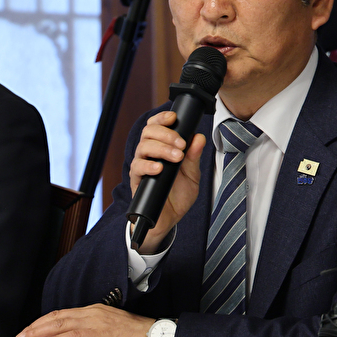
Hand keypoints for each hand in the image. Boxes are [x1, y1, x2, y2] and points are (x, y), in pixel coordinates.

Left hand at [16, 305, 155, 336]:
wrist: (153, 335)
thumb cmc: (134, 336)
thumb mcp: (107, 334)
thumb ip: (88, 336)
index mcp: (93, 312)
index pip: (62, 315)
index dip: (43, 323)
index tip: (30, 331)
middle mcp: (92, 312)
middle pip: (57, 317)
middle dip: (36, 326)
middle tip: (21, 336)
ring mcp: (96, 320)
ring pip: (61, 324)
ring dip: (40, 332)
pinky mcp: (101, 332)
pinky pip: (74, 335)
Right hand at [128, 111, 206, 252]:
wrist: (169, 219)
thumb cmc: (178, 195)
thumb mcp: (192, 175)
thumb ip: (195, 157)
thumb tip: (199, 137)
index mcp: (163, 147)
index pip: (157, 126)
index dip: (162, 118)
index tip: (174, 117)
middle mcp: (150, 154)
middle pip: (149, 132)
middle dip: (166, 134)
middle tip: (181, 145)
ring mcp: (142, 166)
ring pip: (143, 147)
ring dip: (161, 148)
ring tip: (176, 157)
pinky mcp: (137, 180)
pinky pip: (137, 167)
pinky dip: (148, 165)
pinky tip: (160, 168)